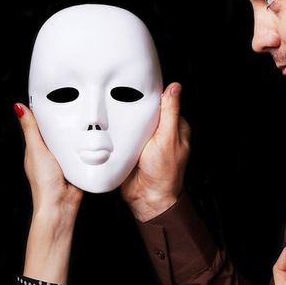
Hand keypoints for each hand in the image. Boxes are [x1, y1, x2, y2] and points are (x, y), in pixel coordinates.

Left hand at [16, 103, 81, 215]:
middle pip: (58, 131)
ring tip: (86, 117)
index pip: (41, 124)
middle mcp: (50, 153)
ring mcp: (64, 160)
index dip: (46, 111)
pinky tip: (92, 136)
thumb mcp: (36, 150)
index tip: (54, 94)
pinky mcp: (77, 165)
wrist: (61, 205)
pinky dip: (86, 145)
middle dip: (65, 120)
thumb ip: (31, 129)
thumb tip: (18, 107)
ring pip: (71, 141)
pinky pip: (82, 151)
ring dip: (77, 133)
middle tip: (76, 102)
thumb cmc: (44, 181)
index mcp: (37, 148)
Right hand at [120, 82, 190, 221]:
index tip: (137, 85)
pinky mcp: (130, 149)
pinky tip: (110, 128)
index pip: (162, 102)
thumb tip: (175, 87)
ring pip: (131, 122)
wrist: (147, 199)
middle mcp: (159, 132)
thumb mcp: (168, 138)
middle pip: (144, 111)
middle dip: (133, 106)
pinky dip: (116, 132)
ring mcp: (143, 141)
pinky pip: (122, 136)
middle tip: (120, 99)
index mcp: (174, 127)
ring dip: (123, 119)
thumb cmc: (164, 173)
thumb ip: (170, 113)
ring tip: (112, 112)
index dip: (150, 94)